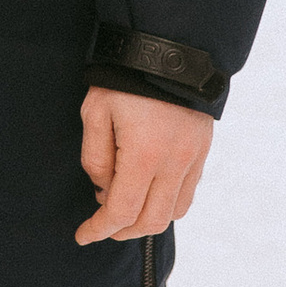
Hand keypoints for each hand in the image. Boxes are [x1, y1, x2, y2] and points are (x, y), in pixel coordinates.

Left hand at [74, 87, 212, 244]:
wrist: (168, 51)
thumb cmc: (125, 79)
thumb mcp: (95, 113)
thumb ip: (95, 158)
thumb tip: (103, 190)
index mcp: (144, 155)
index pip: (123, 211)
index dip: (100, 229)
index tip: (83, 235)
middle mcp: (174, 163)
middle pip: (150, 221)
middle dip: (122, 230)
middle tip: (101, 224)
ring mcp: (193, 159)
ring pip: (174, 212)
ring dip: (146, 220)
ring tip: (123, 207)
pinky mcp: (202, 152)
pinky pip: (187, 194)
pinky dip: (167, 205)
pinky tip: (147, 193)